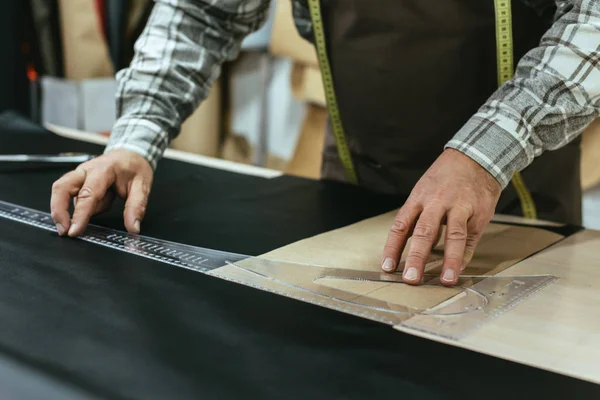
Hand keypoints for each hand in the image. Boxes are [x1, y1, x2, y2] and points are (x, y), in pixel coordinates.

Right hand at [50, 149, 152, 236]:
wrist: (131, 153)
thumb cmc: (135, 167)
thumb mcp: (143, 186)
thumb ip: (136, 207)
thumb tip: (133, 227)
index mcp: (103, 170)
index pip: (87, 194)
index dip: (79, 214)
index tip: (74, 231)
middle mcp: (86, 170)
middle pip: (61, 188)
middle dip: (58, 211)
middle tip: (64, 231)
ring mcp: (79, 174)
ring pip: (61, 191)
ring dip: (66, 209)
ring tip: (87, 218)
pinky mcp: (77, 181)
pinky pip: (73, 197)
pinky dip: (81, 206)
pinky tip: (102, 203)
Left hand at [381, 148, 500, 285]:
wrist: (475, 158)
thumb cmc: (444, 178)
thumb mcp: (423, 192)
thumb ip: (417, 219)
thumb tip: (406, 247)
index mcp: (418, 198)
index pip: (400, 226)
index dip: (392, 248)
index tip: (387, 267)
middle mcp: (436, 203)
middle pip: (424, 232)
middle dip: (416, 257)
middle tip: (411, 279)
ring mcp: (459, 207)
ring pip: (453, 236)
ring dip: (449, 260)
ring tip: (445, 280)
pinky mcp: (478, 213)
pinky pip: (470, 238)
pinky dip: (464, 256)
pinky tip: (458, 270)